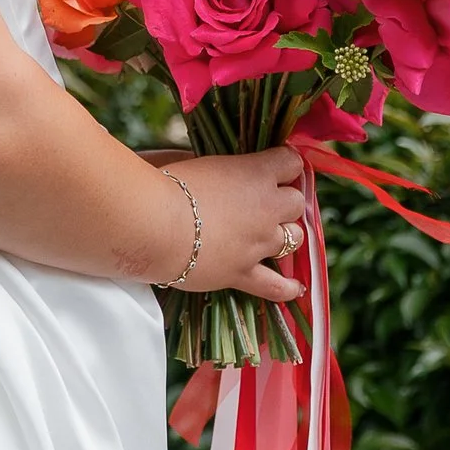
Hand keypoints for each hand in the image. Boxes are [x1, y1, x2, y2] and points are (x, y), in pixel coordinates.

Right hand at [143, 147, 305, 304]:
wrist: (153, 224)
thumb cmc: (167, 184)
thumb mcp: (198, 162)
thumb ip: (221, 167)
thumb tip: (225, 171)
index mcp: (256, 172)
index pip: (291, 162)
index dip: (284, 165)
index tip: (274, 168)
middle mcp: (266, 206)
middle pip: (297, 202)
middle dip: (284, 201)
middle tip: (265, 204)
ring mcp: (259, 242)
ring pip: (294, 238)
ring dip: (285, 235)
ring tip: (269, 235)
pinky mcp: (244, 272)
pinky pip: (276, 285)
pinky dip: (287, 287)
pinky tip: (294, 287)